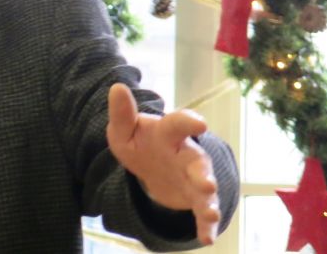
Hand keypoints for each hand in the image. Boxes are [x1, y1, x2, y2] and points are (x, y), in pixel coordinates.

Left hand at [106, 83, 220, 244]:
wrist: (153, 165)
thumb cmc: (141, 142)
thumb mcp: (124, 130)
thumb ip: (122, 113)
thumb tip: (116, 87)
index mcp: (170, 133)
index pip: (179, 124)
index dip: (189, 122)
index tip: (199, 124)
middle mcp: (186, 154)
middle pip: (198, 161)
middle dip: (203, 172)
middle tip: (207, 183)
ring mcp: (193, 177)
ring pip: (205, 187)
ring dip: (208, 199)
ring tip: (210, 212)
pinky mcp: (194, 198)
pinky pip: (202, 212)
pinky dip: (206, 224)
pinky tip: (207, 238)